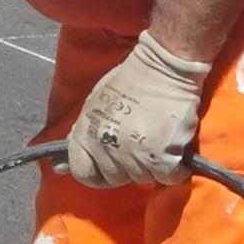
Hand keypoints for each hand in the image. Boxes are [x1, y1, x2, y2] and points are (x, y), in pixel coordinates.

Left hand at [65, 29, 210, 187]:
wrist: (164, 66)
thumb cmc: (131, 80)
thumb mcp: (95, 103)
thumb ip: (84, 132)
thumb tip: (67, 161)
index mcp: (86, 134)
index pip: (82, 172)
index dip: (96, 173)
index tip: (108, 168)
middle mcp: (106, 146)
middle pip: (115, 178)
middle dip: (127, 168)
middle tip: (141, 146)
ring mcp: (133, 153)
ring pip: (143, 178)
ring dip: (153, 166)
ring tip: (159, 142)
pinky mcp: (162, 155)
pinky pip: (168, 177)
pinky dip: (175, 169)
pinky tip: (176, 150)